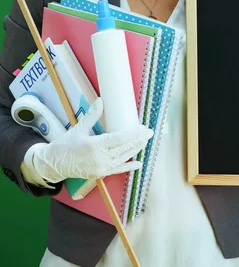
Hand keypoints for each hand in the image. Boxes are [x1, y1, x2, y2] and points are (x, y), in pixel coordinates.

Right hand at [28, 98, 152, 182]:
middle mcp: (99, 158)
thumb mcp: (78, 128)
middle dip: (138, 140)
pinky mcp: (100, 174)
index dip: (133, 134)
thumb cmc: (65, 145)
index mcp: (94, 145)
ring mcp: (101, 167)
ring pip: (123, 158)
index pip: (119, 139)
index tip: (143, 128)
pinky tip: (139, 163)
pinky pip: (118, 170)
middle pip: (124, 148)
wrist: (54, 164)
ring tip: (145, 141)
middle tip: (149, 132)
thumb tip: (100, 100)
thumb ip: (92, 115)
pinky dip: (129, 167)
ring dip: (135, 150)